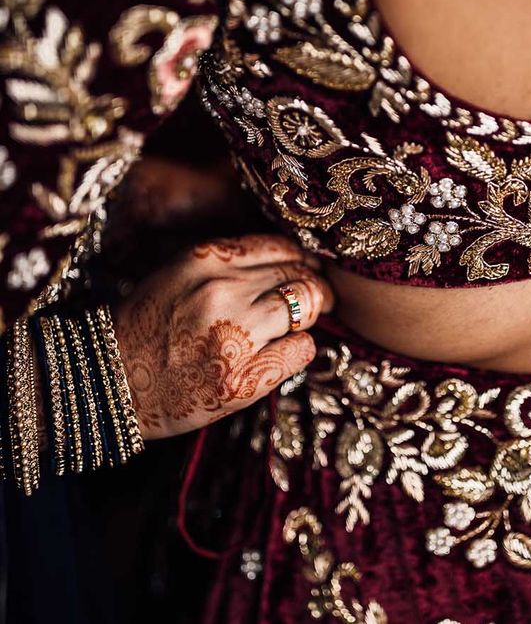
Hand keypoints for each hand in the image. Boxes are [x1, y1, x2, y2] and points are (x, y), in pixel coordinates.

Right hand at [114, 234, 332, 439]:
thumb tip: (292, 261)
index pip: (282, 247)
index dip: (303, 260)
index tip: (309, 269)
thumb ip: (230, 263)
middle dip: (316, 287)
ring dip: (312, 314)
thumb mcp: (180, 274)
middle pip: (300, 276)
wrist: (109, 385)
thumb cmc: (146, 328)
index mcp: (206, 259)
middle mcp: (223, 291)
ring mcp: (235, 335)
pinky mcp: (244, 378)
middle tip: (319, 298)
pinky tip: (287, 352)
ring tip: (304, 322)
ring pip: (307, 307)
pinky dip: (301, 348)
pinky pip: (302, 350)